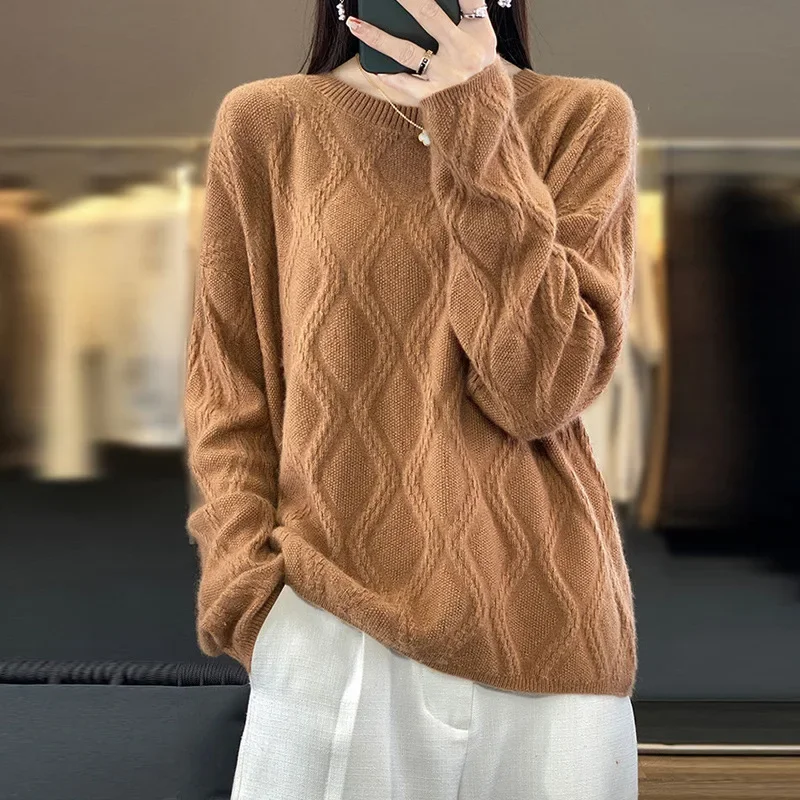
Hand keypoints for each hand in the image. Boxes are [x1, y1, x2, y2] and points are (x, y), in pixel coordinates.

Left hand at [345, 0, 497, 102]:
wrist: (483, 110)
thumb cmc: (479, 66)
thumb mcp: (482, 37)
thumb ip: (465, 12)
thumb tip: (443, 0)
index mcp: (477, 33)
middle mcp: (462, 53)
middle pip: (429, 16)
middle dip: (407, 0)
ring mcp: (444, 76)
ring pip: (406, 51)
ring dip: (378, 37)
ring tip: (355, 24)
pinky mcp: (432, 96)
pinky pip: (406, 84)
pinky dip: (390, 76)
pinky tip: (372, 67)